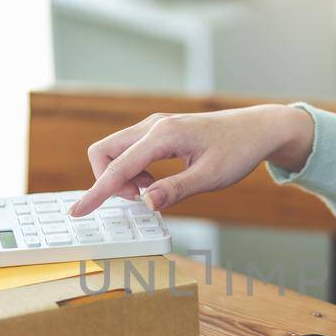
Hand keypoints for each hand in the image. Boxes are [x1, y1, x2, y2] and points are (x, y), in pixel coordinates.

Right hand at [69, 104, 314, 217]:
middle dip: (110, 180)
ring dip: (124, 177)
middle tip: (140, 198)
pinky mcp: (159, 131)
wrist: (257, 129)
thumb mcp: (210, 177)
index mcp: (165, 135)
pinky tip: (156, 182)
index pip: (119, 167)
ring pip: (115, 151)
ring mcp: (155, 126)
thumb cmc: (238, 151)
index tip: (78, 211)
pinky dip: (134, 170)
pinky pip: (131, 151)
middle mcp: (154, 125)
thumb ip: (176, 190)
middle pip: (105, 151)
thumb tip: (146, 203)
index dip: (97, 192)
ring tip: (154, 191)